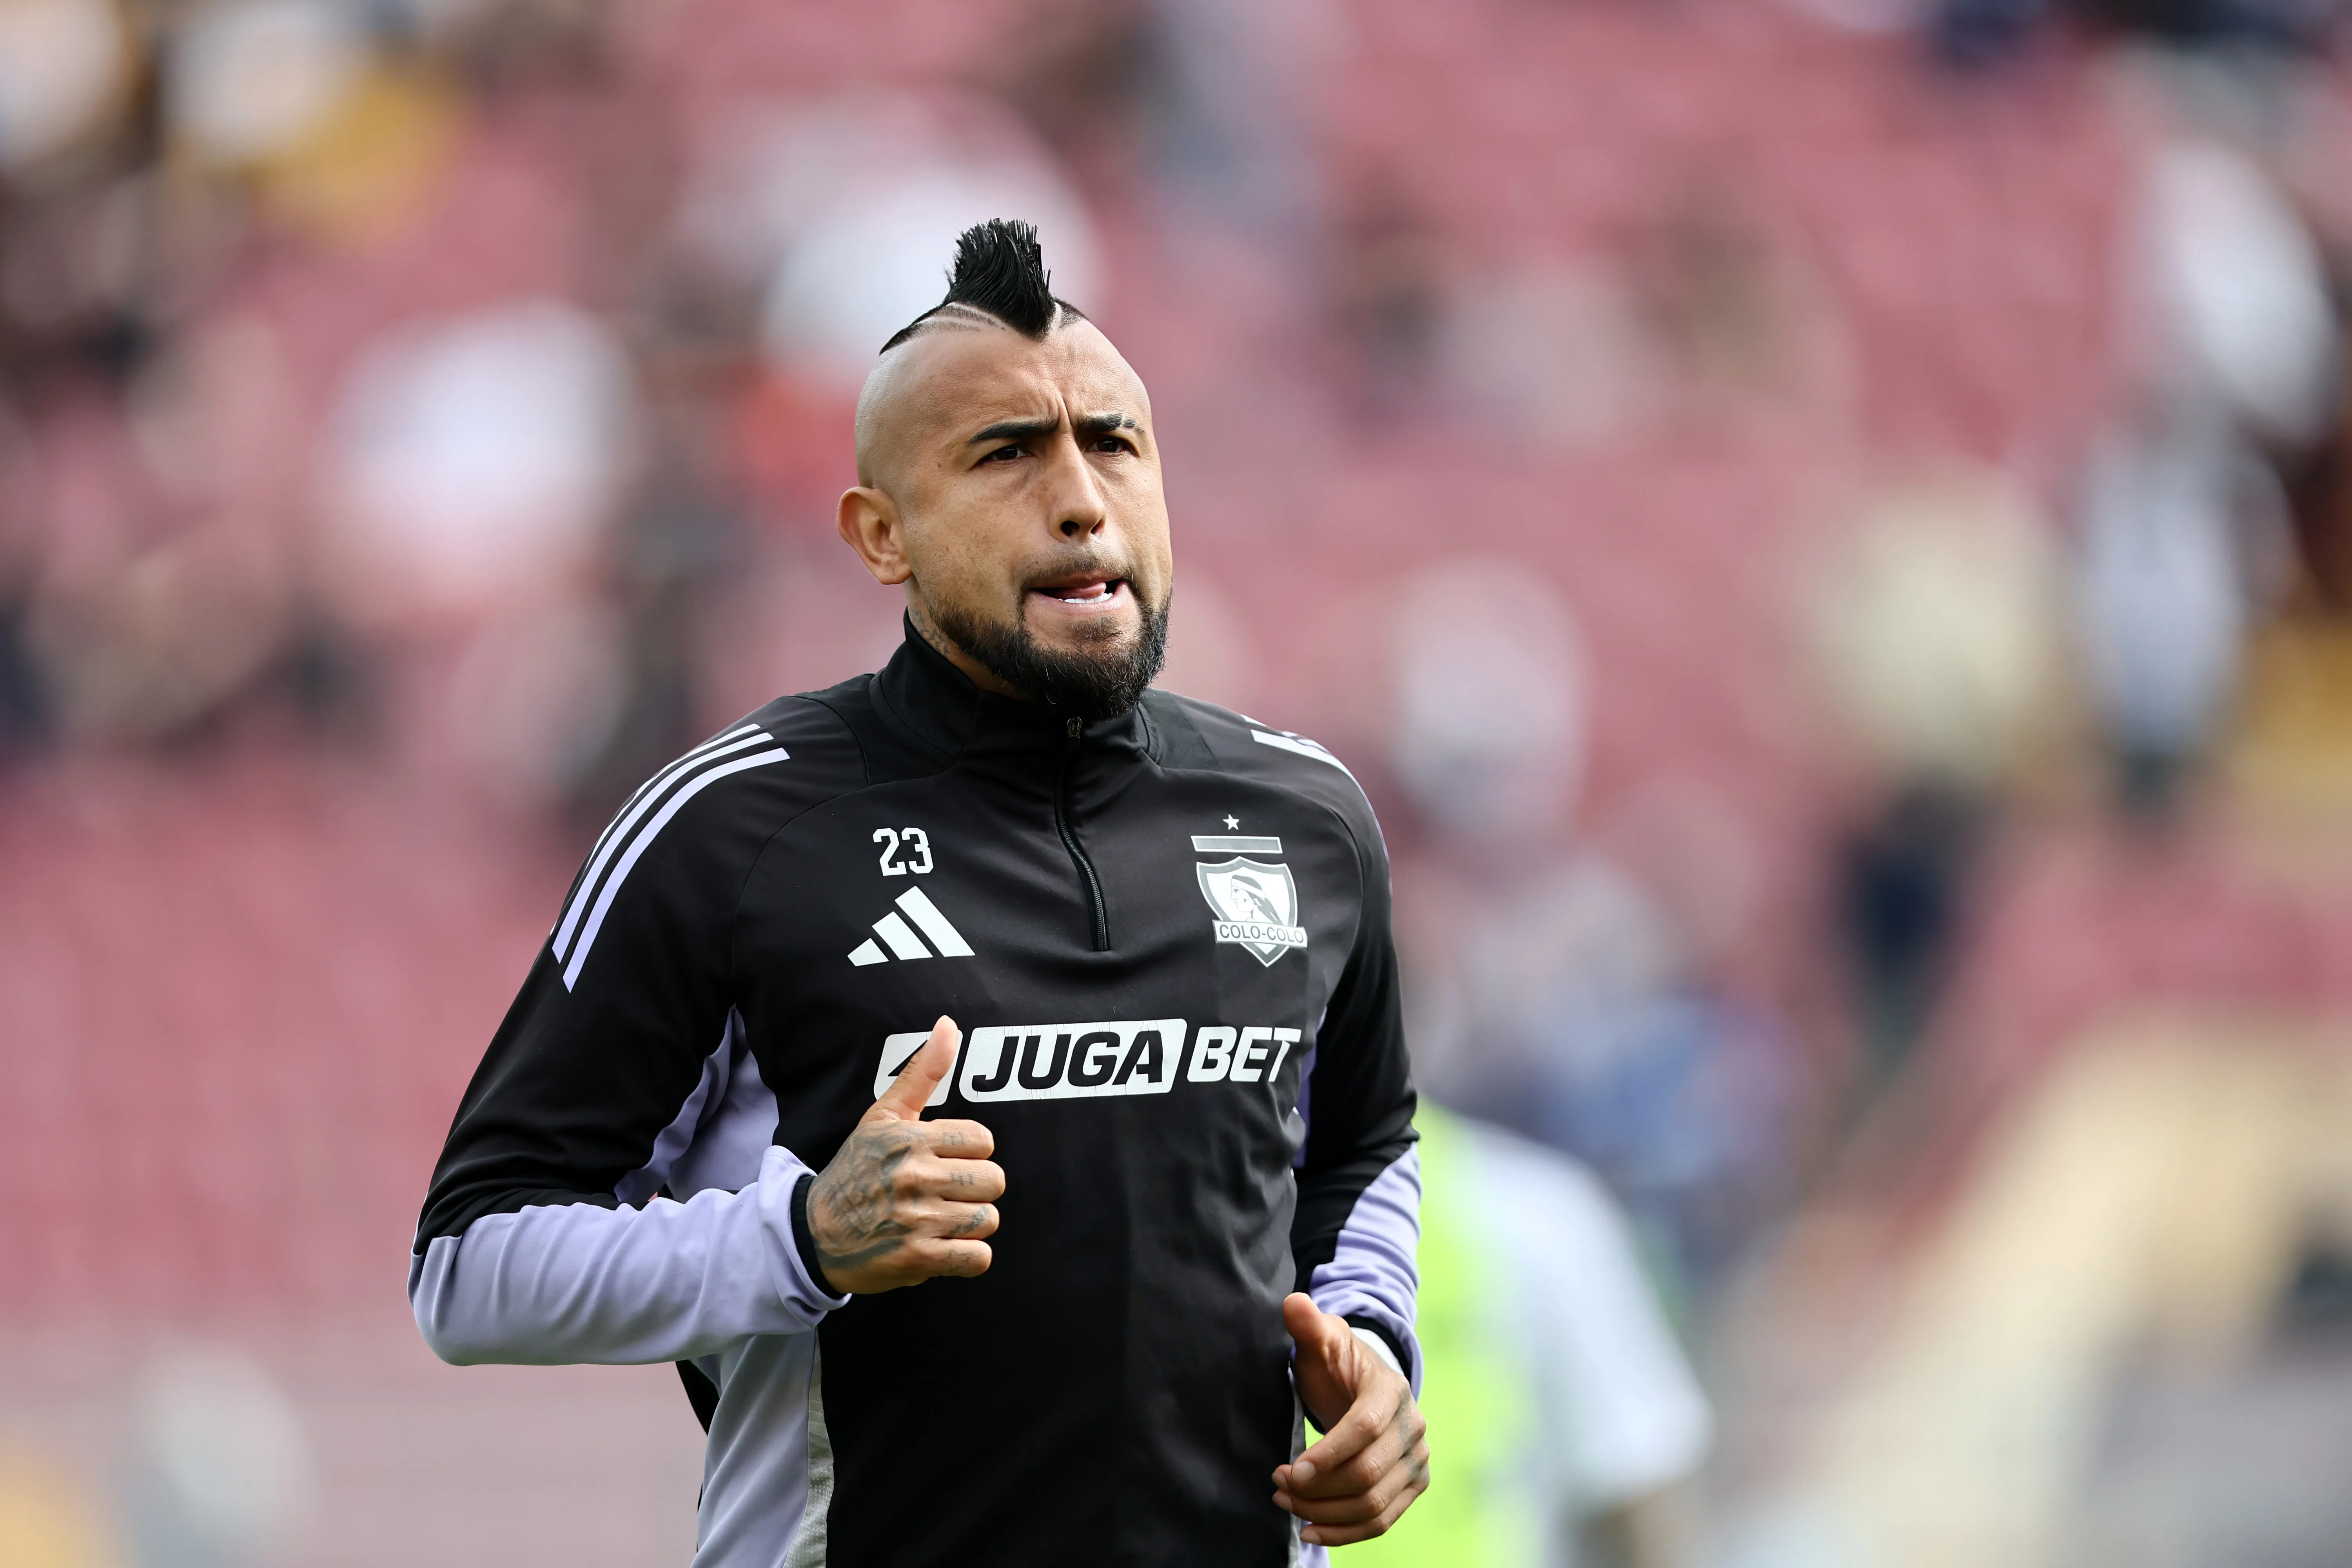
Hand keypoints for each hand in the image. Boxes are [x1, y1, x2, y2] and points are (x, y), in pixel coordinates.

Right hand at [806, 1017, 1002, 1292]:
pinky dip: (968, 1258)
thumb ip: (922, 1072)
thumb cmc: (855, 1170)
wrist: (812, 1233)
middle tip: (944, 1195)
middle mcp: (914, 1176)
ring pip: (988, 1219)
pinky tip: (944, 1248)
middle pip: (993, 1181)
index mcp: (909, 1138)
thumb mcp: (884, 1116)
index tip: (944, 1162)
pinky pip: (977, 1257)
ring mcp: (916, 1219)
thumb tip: (948, 1024)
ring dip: (969, 1225)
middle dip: (974, 1190)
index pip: (983, 1141)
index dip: (969, 1154)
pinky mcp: (917, 1258)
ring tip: (940, 1222)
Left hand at [1272, 1293, 1428, 1546]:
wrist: (1364, 1385)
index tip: (1290, 1470)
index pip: (1364, 1429)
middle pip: (1367, 1474)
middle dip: (1317, 1488)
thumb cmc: (1336, 1364)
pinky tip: (1311, 1530)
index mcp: (1390, 1390)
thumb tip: (1293, 1303)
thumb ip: (1307, 1324)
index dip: (1328, 1454)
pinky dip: (1346, 1532)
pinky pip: (1382, 1520)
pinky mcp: (1412, 1485)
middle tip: (1277, 1484)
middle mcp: (1413, 1427)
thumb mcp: (1320, 1341)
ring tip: (1287, 1504)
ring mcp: (1417, 1460)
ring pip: (1373, 1504)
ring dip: (1325, 1513)